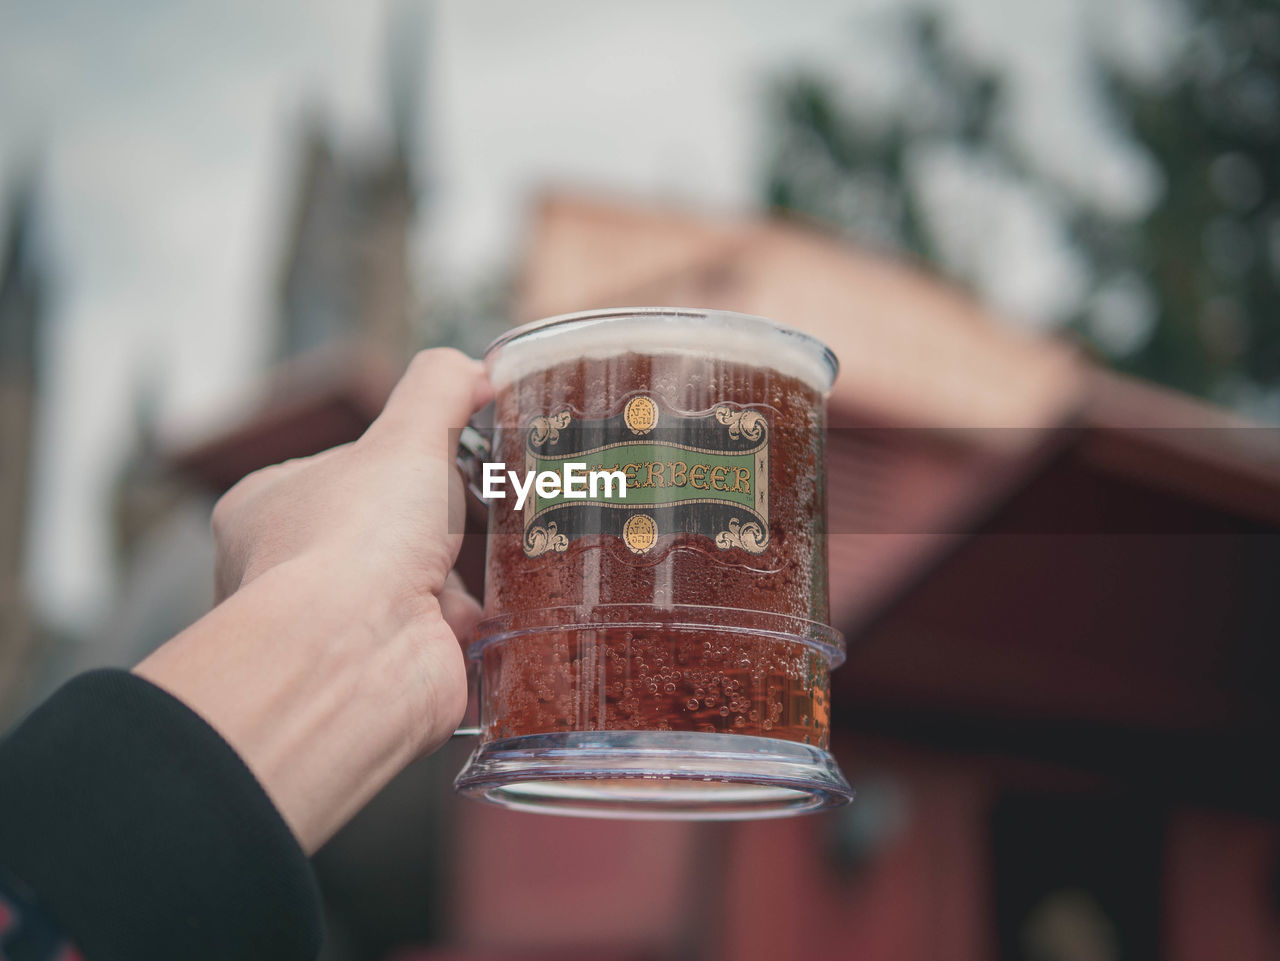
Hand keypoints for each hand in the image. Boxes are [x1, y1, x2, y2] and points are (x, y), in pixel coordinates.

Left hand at [135, 348, 491, 852]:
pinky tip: (512, 602)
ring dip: (474, 573)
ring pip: (433, 583)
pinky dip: (489, 620)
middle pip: (397, 527)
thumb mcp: (404, 435)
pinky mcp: (398, 667)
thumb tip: (480, 371)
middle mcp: (298, 570)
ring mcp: (348, 625)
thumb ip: (440, 388)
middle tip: (499, 500)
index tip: (459, 451)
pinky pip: (458, 634)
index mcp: (271, 508)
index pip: (347, 467)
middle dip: (449, 521)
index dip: (407, 457)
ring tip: (514, 549)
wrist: (357, 661)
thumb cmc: (354, 542)